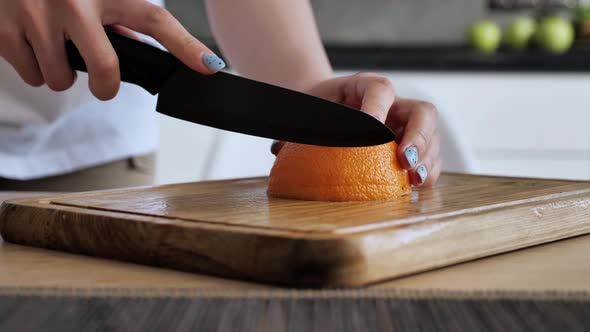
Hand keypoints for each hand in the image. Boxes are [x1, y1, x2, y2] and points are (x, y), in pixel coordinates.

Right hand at [0, 0, 224, 99]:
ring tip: (54, 46)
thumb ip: (117, 18)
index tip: (208, 67)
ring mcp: (38, 13)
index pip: (154, 20)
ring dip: (60, 73)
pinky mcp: (6, 28)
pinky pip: (31, 74)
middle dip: (106, 87)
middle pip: (106, 69)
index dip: (186, 46)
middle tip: (102, 82)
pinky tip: (31, 42)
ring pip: (61, 80)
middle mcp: (75, 1)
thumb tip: (139, 54)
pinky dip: (32, 67)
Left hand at [272, 72, 440, 186]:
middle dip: (418, 137)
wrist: (323, 111)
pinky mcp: (411, 147)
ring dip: (427, 160)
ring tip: (413, 179)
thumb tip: (280, 148)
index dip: (378, 108)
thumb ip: (300, 126)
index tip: (371, 129)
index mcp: (365, 87)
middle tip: (404, 159)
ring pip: (431, 137)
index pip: (380, 89)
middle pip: (422, 112)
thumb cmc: (314, 111)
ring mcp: (406, 126)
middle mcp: (393, 104)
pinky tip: (415, 186)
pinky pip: (430, 158)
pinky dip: (427, 172)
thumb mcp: (306, 112)